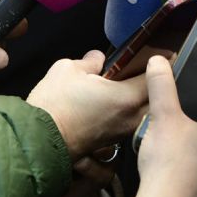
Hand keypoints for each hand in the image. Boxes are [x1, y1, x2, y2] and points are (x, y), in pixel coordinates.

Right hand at [27, 51, 147, 158]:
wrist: (36, 142)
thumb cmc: (54, 106)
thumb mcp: (69, 69)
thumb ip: (90, 60)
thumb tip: (97, 59)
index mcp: (126, 98)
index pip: (155, 78)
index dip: (159, 62)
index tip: (160, 53)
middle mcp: (130, 119)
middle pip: (153, 98)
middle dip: (151, 84)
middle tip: (143, 69)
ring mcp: (120, 134)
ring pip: (141, 113)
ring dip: (138, 100)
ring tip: (125, 85)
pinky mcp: (109, 143)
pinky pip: (127, 124)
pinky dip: (125, 113)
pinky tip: (111, 104)